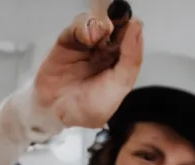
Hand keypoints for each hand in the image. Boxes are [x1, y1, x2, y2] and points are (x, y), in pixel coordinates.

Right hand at [33, 12, 143, 128]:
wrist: (57, 112)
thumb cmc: (89, 106)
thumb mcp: (118, 87)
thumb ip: (131, 60)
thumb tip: (137, 29)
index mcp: (120, 64)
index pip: (131, 40)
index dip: (131, 31)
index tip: (132, 26)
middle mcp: (105, 52)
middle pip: (115, 28)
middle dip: (116, 25)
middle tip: (113, 30)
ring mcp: (87, 45)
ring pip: (97, 23)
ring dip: (100, 27)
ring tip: (97, 40)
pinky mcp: (68, 40)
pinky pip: (78, 25)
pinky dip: (83, 27)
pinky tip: (86, 39)